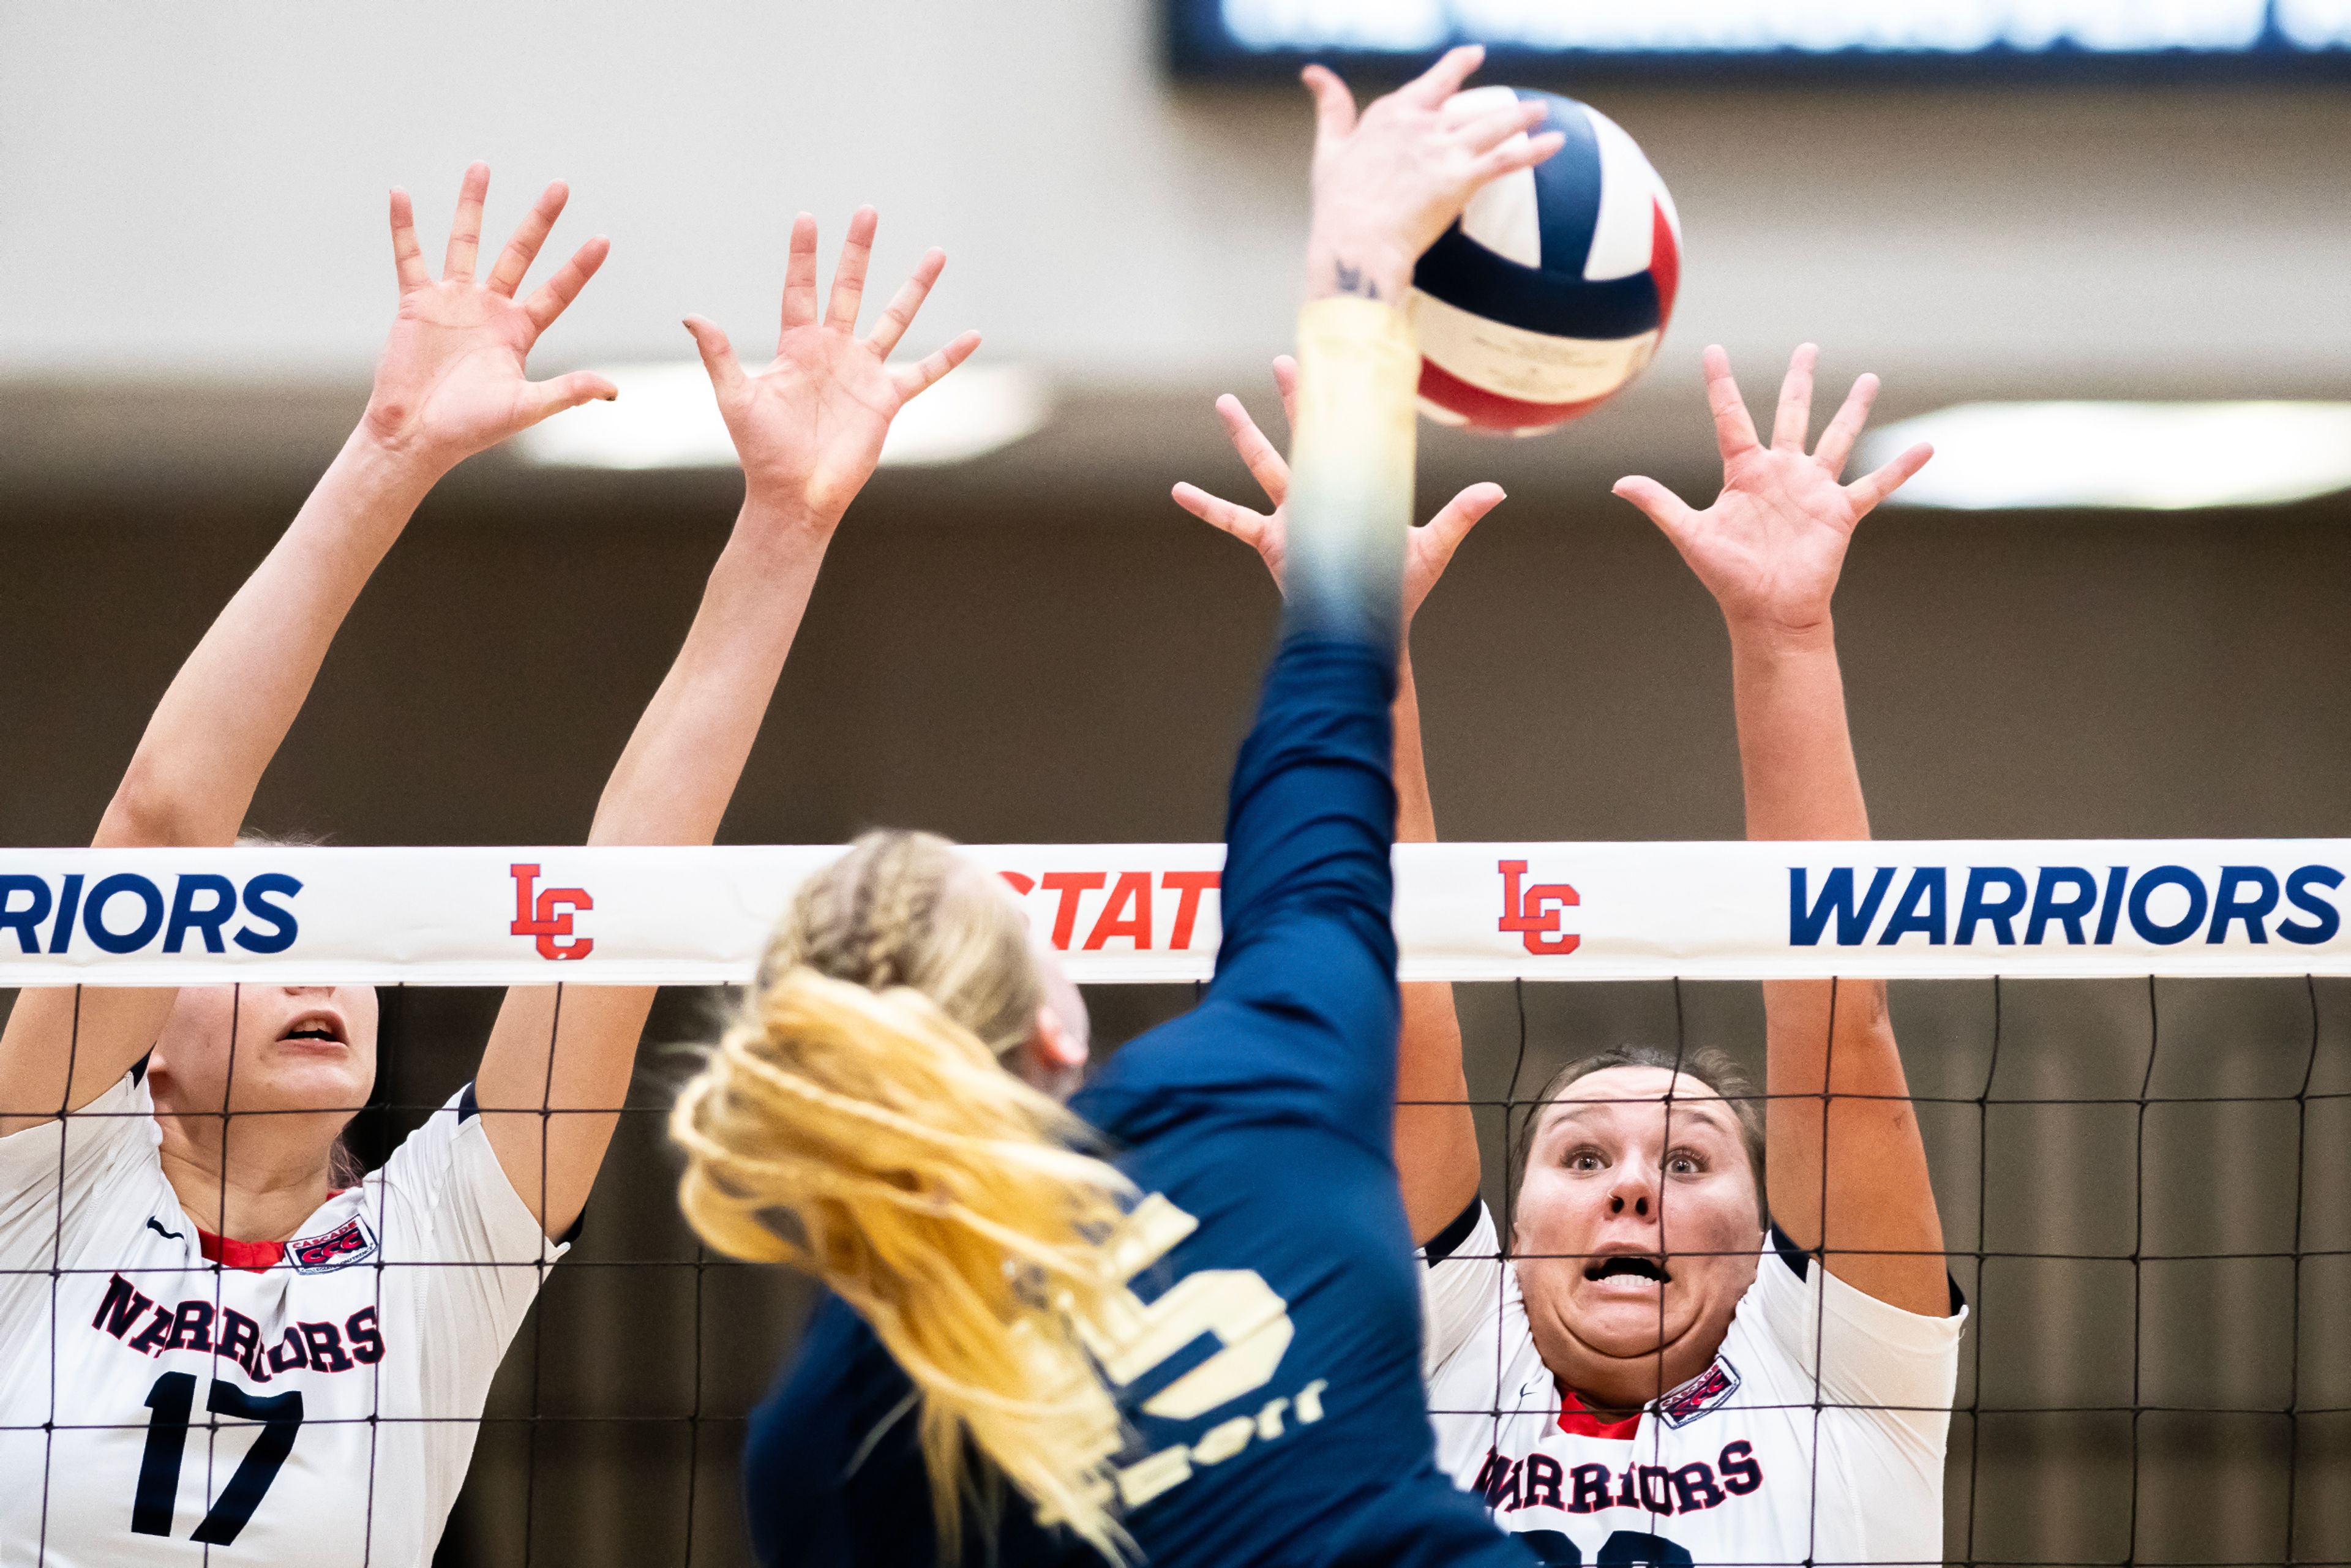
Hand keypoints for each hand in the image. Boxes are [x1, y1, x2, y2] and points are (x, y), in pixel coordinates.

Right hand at [364, 163, 615, 473]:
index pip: (558, 290)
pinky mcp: (417, 303)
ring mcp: (453, 302)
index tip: (603, 238)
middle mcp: (490, 309)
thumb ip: (567, 392)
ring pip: (466, 242)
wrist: (416, 436)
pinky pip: (409, 257)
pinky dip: (404, 227)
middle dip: (540, 220)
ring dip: (473, 205)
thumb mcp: (526, 409)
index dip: (580, 266)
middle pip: (520, 253)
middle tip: (561, 185)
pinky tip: (401, 194)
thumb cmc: (470, 429)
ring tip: (482, 166)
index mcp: (520, 332)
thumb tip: (613, 389)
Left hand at [684, 209, 979, 523]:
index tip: (806, 218)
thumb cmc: (761, 451)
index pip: (801, 289)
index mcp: (797, 346)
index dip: (803, 255)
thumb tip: (692, 315)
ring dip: (915, 287)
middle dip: (858, 251)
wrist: (795, 494)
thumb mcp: (736, 398)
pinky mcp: (887, 399)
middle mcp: (833, 351)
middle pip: (849, 289)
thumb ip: (720, 355)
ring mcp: (863, 373)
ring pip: (894, 319)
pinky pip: (925, 373)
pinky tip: (973, 336)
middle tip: (867, 212)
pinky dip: (950, 357)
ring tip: (935, 254)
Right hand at [1172, 356, 1503, 625]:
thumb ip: (1461, 516)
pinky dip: (1206, 506)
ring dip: (1244, 435)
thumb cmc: (1401, 590)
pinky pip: (1232, 519)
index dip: (1347, 401)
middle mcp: (1323, 493)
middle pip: (1306, 435)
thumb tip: (1498, 490)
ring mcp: (1293, 515)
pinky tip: (1178, 489)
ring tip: (1223, 402)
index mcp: (1357, 487)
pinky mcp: (1272, 541)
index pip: (1351, 433)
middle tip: (1284, 359)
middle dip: (1296, 399)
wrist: (1369, 628)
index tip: (1341, 363)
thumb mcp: (1433, 547)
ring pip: (1265, 464)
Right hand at [1301, 45, 1563, 302]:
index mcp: (1391, 116)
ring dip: (1523, 118)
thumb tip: (1313, 72)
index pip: (1431, 84)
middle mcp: (1421, 126)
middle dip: (1499, 102)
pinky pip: (1507, 159)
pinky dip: (1534, 151)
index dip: (1455, 68)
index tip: (1474, 55)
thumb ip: (1330, 108)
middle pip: (1469, 107)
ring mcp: (1444, 150)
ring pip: (1493, 126)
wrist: (1356, 243)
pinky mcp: (1462, 178)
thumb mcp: (1328, 148)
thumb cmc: (1338, 205)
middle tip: (1524, 100)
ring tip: (1543, 112)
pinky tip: (1556, 143)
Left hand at [1613, 344, 1931, 638]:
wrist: (1768, 612)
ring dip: (1854, 409)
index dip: (1721, 385)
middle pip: (1792, 414)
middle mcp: (1781, 473)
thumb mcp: (1691, 534)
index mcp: (1744, 472)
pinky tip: (1928, 447)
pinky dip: (1901, 467)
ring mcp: (1813, 490)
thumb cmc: (1729, 577)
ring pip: (1837, 438)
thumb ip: (1659, 504)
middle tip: (1808, 347)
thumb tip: (1618, 483)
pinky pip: (1877, 485)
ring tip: (1869, 378)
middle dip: (1799, 381)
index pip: (1731, 418)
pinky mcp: (1840, 512)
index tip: (1714, 350)